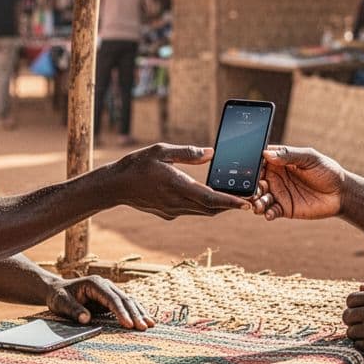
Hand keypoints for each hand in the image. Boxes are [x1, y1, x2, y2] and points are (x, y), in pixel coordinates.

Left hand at [46, 274, 155, 329]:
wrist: (57, 290)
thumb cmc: (59, 296)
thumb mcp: (61, 302)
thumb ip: (73, 310)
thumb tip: (86, 319)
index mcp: (95, 283)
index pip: (112, 299)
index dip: (121, 312)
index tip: (128, 325)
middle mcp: (106, 285)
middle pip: (125, 299)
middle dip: (135, 314)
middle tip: (144, 328)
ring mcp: (110, 290)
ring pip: (129, 300)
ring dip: (140, 313)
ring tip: (151, 325)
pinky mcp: (111, 298)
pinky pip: (127, 304)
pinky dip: (137, 312)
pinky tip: (146, 319)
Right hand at [113, 143, 247, 218]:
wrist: (115, 186)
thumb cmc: (137, 164)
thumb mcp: (161, 151)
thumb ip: (187, 153)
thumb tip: (211, 153)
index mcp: (177, 186)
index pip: (210, 199)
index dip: (231, 202)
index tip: (247, 204)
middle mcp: (177, 203)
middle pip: (211, 209)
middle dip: (231, 206)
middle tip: (249, 198)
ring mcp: (172, 210)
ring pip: (202, 212)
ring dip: (219, 207)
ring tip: (235, 198)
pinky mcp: (168, 213)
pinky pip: (192, 211)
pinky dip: (205, 206)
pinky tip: (210, 196)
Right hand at [250, 146, 345, 220]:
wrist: (340, 193)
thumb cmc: (326, 170)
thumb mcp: (309, 158)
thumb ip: (289, 155)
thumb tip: (267, 154)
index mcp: (279, 162)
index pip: (259, 162)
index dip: (251, 165)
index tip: (246, 169)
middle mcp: (275, 178)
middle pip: (255, 182)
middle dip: (249, 187)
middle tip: (250, 191)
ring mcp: (278, 194)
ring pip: (259, 198)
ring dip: (255, 202)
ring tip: (257, 205)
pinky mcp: (284, 208)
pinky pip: (271, 211)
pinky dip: (267, 213)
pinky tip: (269, 214)